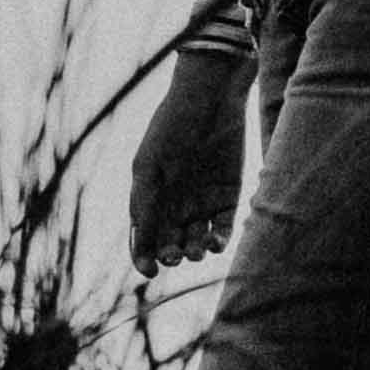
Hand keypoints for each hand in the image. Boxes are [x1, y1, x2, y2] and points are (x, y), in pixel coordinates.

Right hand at [127, 50, 248, 270]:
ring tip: (196, 249)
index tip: (150, 270)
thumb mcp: (149, 166)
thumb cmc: (172, 127)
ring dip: (194, 252)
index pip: (144, 239)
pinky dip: (218, 242)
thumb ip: (143, 205)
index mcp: (150, 197)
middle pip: (171, 244)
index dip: (144, 258)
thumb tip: (141, 247)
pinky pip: (222, 230)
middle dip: (171, 255)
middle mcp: (175, 204)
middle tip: (175, 254)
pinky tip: (213, 241)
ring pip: (196, 242)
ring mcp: (202, 202)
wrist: (210, 99)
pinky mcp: (228, 197)